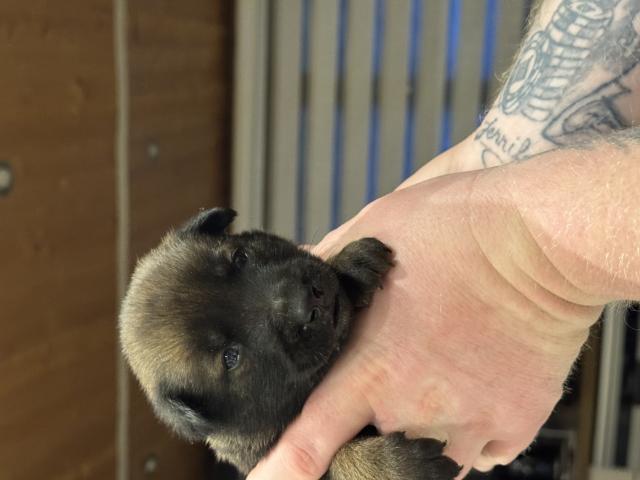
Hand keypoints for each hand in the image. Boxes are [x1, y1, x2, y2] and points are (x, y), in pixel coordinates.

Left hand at [247, 166, 599, 479]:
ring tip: (427, 387)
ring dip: (418, 437)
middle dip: (364, 441)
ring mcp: (471, 422)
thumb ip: (331, 258)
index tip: (269, 476)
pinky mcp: (516, 422)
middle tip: (372, 407)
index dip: (283, 468)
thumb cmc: (458, 228)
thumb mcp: (377, 229)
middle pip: (372, 459)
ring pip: (429, 462)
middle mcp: (417, 408)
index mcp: (373, 368)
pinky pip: (480, 451)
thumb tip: (300, 264)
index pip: (312, 442)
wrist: (543, 240)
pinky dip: (467, 433)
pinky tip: (468, 392)